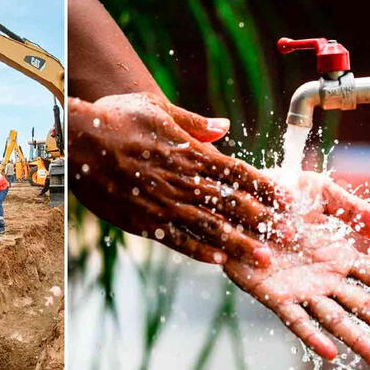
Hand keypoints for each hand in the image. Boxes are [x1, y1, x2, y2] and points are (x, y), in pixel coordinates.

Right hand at [69, 93, 287, 265]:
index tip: (287, 200)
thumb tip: (225, 126)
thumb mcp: (157, 108)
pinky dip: (198, 251)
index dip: (265, 187)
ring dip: (239, 245)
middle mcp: (183, 182)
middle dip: (263, 221)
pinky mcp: (143, 222)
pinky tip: (216, 261)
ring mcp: (164, 205)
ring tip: (262, 259)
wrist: (80, 142)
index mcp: (190, 153)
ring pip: (210, 229)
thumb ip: (193, 122)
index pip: (238, 173)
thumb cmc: (116, 118)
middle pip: (232, 205)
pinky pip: (176, 241)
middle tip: (289, 237)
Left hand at [224, 170, 369, 365]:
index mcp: (337, 255)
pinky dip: (312, 336)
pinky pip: (296, 319)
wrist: (236, 199)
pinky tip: (330, 352)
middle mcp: (323, 277)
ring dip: (357, 339)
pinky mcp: (273, 294)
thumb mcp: (319, 192)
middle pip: (362, 305)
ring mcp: (300, 288)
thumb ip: (352, 208)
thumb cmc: (277, 193)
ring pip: (335, 319)